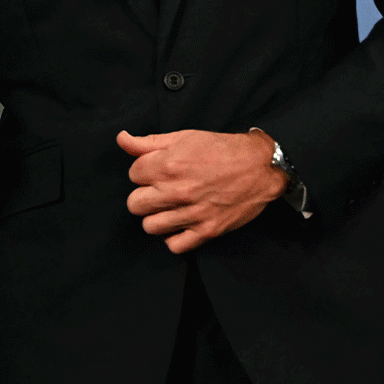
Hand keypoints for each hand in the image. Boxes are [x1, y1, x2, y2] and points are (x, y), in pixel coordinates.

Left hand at [118, 128, 287, 253]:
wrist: (260, 167)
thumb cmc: (221, 149)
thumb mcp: (184, 137)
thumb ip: (148, 142)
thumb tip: (122, 139)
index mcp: (168, 165)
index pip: (133, 175)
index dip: (143, 171)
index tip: (156, 171)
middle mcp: (177, 191)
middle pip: (135, 204)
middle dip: (144, 195)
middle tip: (159, 190)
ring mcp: (192, 213)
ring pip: (150, 227)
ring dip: (156, 218)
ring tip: (168, 208)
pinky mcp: (207, 231)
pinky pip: (175, 246)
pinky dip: (174, 238)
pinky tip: (180, 224)